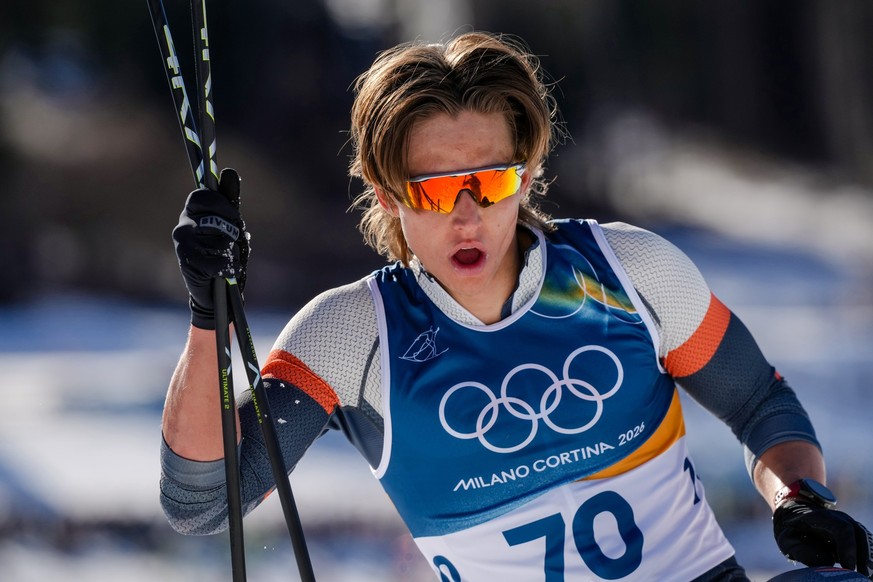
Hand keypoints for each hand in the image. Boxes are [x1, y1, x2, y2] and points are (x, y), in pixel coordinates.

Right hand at [172, 168, 249, 328]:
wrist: (216, 291)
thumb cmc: (224, 254)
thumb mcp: (231, 226)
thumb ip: (229, 201)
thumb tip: (227, 171)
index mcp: (193, 211)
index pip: (203, 195)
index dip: (223, 204)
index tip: (234, 216)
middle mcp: (184, 224)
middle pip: (214, 216)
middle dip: (231, 230)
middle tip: (232, 242)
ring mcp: (183, 242)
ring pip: (220, 239)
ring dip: (231, 251)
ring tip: (227, 258)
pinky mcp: (187, 261)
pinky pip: (217, 260)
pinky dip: (229, 267)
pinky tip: (226, 271)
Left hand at [773, 499, 872, 577]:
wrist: (796, 518)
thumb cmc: (792, 532)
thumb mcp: (787, 540)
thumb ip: (802, 550)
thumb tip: (827, 562)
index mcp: (822, 517)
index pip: (842, 528)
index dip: (848, 547)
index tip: (848, 566)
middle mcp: (839, 518)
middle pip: (859, 533)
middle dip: (862, 555)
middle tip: (862, 575)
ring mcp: (849, 524)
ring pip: (864, 539)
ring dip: (867, 557)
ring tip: (865, 575)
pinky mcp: (854, 534)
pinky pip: (865, 544)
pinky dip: (867, 557)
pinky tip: (866, 571)